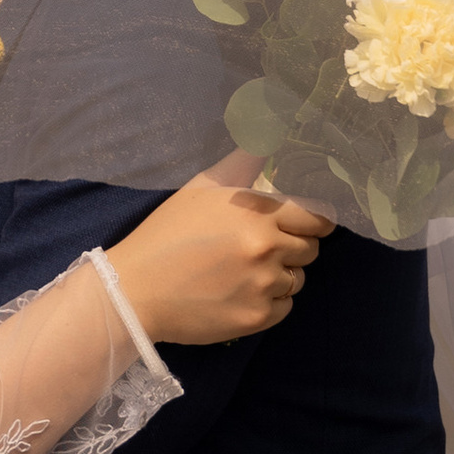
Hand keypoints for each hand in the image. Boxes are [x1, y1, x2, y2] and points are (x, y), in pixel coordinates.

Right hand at [107, 170, 327, 346]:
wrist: (136, 289)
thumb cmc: (167, 233)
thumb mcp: (202, 188)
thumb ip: (242, 163)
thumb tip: (269, 134)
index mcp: (257, 212)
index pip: (317, 217)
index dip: (316, 220)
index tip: (310, 223)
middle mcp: (267, 248)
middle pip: (310, 249)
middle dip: (294, 246)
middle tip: (265, 247)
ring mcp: (263, 286)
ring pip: (297, 279)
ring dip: (281, 274)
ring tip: (246, 271)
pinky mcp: (256, 319)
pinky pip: (284, 307)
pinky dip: (270, 301)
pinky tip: (241, 293)